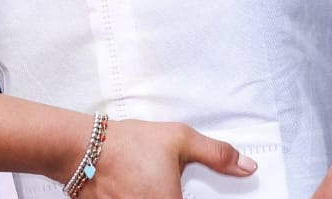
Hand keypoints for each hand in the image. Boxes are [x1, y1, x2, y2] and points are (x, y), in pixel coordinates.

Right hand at [84, 119, 254, 197]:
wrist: (84, 148)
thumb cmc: (130, 144)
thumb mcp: (180, 139)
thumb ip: (217, 155)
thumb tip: (247, 167)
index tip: (184, 190)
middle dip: (173, 195)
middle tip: (165, 183)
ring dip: (155, 195)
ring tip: (149, 183)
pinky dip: (137, 197)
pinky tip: (135, 187)